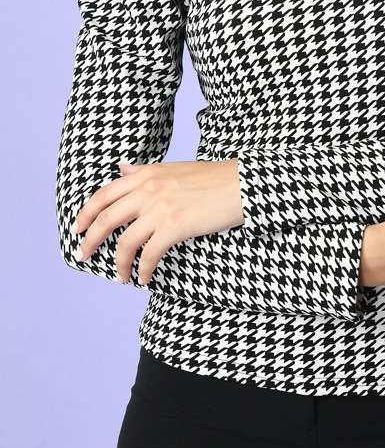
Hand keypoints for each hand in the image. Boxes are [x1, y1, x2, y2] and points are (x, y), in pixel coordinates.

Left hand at [70, 160, 242, 284]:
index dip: (86, 214)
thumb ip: (144, 171)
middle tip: (84, 256)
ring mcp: (160, 208)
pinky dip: (142, 270)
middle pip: (106, 219)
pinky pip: (149, 254)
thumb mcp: (173, 168)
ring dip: (118, 264)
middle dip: (90, 241)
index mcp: (146, 174)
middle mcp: (148, 189)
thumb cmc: (213, 178)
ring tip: (120, 276)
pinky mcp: (175, 226)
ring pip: (124, 242)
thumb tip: (121, 169)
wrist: (243, 184)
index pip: (103, 194)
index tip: (78, 229)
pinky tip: (144, 278)